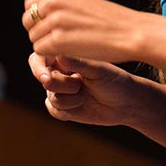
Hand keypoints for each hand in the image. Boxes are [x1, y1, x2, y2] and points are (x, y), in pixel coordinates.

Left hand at [20, 0, 145, 63]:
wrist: (131, 32)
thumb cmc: (110, 21)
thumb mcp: (82, 1)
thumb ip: (60, 5)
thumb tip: (37, 15)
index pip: (30, 5)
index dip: (37, 19)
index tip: (50, 28)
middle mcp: (54, 1)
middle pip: (28, 21)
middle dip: (38, 32)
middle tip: (57, 42)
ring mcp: (55, 20)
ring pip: (34, 37)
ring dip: (45, 45)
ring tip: (66, 48)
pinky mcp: (57, 40)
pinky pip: (40, 50)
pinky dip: (50, 55)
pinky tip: (67, 54)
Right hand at [27, 50, 149, 126]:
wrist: (126, 103)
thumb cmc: (114, 80)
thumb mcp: (98, 69)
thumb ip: (77, 62)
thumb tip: (57, 55)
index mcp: (64, 57)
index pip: (40, 58)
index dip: (39, 68)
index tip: (45, 77)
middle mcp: (59, 73)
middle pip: (45, 80)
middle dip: (62, 85)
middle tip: (79, 84)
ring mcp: (60, 91)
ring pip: (51, 97)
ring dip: (71, 99)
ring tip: (86, 94)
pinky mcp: (62, 108)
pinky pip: (54, 110)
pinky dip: (69, 110)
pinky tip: (82, 105)